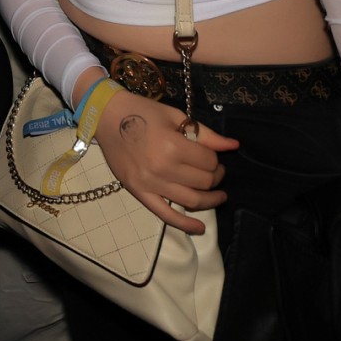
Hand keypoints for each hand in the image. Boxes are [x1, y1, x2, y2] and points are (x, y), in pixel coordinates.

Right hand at [90, 89, 238, 234]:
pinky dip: (184, 224)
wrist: (106, 116)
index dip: (215, 158)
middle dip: (215, 176)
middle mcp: (163, 168)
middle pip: (204, 181)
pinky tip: (200, 228)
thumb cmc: (142, 112)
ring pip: (192, 200)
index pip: (209, 161)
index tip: (211, 154)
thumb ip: (206, 134)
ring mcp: (150, 183)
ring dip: (210, 199)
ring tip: (217, 194)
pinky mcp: (139, 192)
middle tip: (215, 170)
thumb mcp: (176, 117)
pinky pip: (164, 214)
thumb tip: (234, 146)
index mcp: (173, 146)